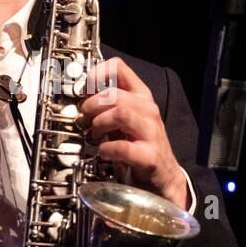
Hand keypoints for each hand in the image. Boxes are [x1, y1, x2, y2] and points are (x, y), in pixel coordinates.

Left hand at [79, 57, 187, 207]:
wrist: (163, 178)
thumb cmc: (140, 147)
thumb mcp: (124, 121)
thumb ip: (107, 106)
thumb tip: (82, 96)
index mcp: (140, 97)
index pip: (119, 68)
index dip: (96, 75)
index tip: (84, 90)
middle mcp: (147, 111)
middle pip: (114, 94)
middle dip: (92, 105)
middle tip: (84, 119)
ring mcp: (151, 133)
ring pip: (120, 113)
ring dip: (99, 123)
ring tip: (94, 134)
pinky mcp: (149, 156)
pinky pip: (124, 147)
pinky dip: (107, 149)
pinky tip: (103, 152)